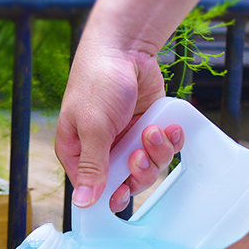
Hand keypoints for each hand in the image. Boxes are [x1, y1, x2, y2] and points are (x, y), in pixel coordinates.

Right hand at [55, 39, 183, 211]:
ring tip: (153, 130)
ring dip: (156, 152)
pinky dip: (170, 141)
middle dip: (139, 170)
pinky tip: (168, 128)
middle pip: (127, 183)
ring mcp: (127, 141)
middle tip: (139, 153)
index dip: (111, 195)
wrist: (126, 48)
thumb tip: (82, 201)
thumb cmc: (98, 81)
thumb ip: (91, 165)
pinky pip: (164, 150)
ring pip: (149, 168)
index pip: (93, 190)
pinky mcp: (147, 131)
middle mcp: (103, 151)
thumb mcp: (93, 127)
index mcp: (78, 152)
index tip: (124, 191)